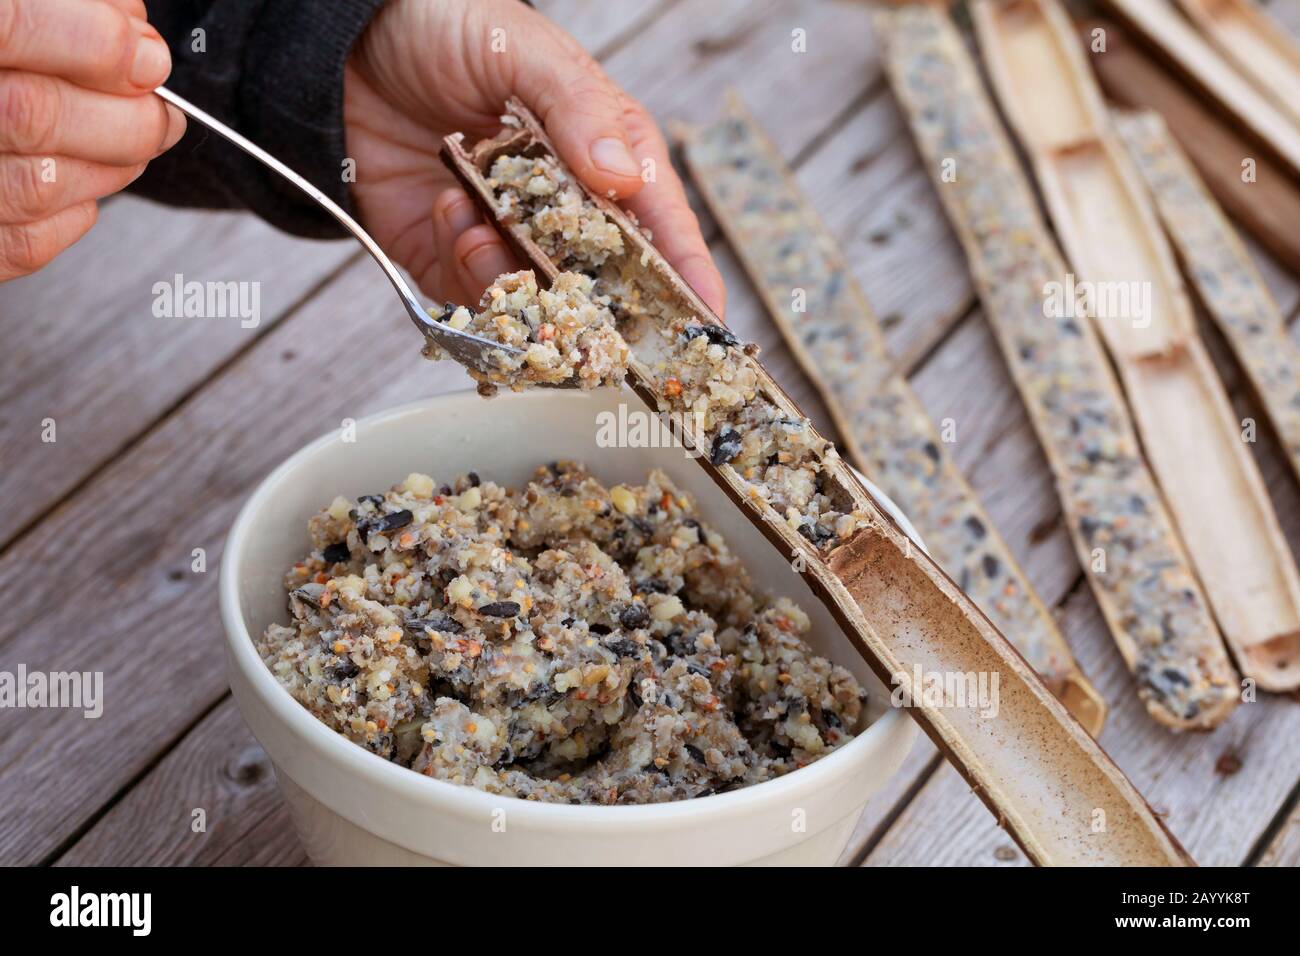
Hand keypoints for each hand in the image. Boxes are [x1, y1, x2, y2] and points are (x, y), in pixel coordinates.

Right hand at [0, 0, 184, 279]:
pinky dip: (74, 214)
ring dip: (110, 165)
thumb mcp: (5, 4)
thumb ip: (59, 5)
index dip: (95, 41)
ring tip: (134, 142)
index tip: (148, 56)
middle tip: (161, 112)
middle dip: (124, 116)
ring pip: (39, 184)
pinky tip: (82, 181)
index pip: (11, 25)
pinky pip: (24, 243)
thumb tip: (135, 39)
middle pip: (32, 114)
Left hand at [345, 0, 725, 315]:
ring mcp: (513, 239)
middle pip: (607, 283)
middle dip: (594, 301)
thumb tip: (621, 177)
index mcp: (606, 153)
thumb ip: (575, 108)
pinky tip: (444, 209)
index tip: (705, 317)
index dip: (686, 273)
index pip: (660, 223)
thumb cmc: (449, 27)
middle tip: (575, 303)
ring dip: (511, 275)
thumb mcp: (520, 50)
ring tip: (477, 216)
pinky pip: (474, 299)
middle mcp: (567, 208)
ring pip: (540, 302)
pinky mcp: (456, 261)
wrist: (345, 47)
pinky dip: (461, 265)